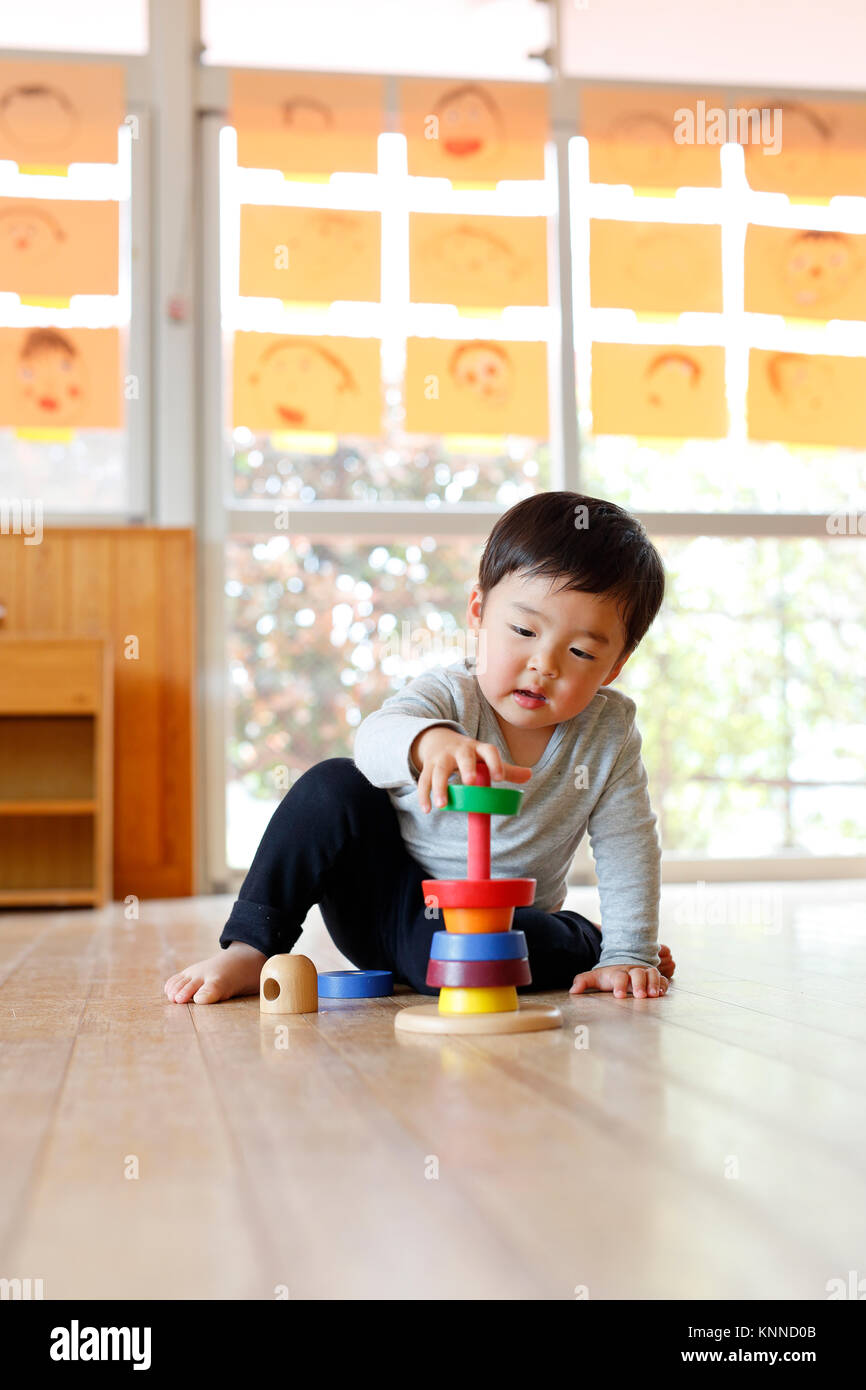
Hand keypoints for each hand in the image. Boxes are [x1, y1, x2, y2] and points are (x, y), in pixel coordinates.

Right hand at [411, 728, 531, 813]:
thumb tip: (530, 775)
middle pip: (464, 757)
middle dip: (466, 768)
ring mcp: (442, 757)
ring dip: (439, 788)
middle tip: (469, 783)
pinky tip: (427, 809)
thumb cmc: (470, 754)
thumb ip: (506, 768)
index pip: (489, 751)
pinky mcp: (428, 766)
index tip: (499, 778)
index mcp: (478, 749)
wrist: (439, 739)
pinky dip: (424, 795)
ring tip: (442, 806)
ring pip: (439, 771)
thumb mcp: (486, 757)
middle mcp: (460, 751)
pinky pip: (424, 780)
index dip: (495, 763)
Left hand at [569, 963, 668, 998]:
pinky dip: (663, 985)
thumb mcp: (596, 978)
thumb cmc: (610, 976)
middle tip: (639, 995)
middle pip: (638, 973)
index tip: (619, 996)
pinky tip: (662, 993)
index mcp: (618, 972)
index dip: (619, 985)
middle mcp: (633, 971)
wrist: (624, 964)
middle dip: (639, 983)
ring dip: (653, 983)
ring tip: (653, 995)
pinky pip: (662, 979)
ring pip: (652, 973)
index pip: (619, 976)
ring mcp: (645, 973)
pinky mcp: (655, 978)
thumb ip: (583, 981)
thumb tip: (572, 990)